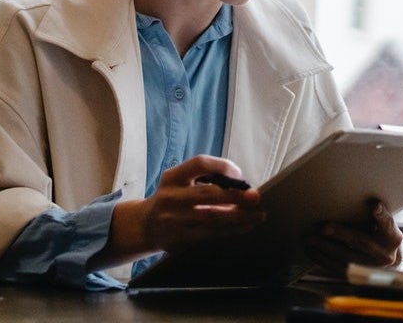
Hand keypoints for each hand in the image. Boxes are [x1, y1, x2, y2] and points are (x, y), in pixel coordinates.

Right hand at [97, 155, 264, 266]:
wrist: (144, 226)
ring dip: (239, 216)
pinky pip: (211, 233)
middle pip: (208, 193)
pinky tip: (246, 225)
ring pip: (212, 217)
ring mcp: (173, 219)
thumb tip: (242, 187)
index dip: (222, 167)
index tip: (239, 175)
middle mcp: (170, 196)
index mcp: (172, 177)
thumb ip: (205, 180)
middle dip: (236, 195)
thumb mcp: (179, 182)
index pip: (200, 164)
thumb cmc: (173, 199)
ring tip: (258, 214)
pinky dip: (231, 229)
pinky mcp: (179, 238)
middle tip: (256, 197)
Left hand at [303, 198, 402, 275]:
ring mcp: (371, 268)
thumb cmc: (381, 235)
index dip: (381, 215)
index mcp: (392, 237)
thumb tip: (349, 200)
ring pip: (346, 259)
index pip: (387, 224)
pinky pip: (338, 269)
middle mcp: (384, 254)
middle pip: (362, 242)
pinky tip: (311, 250)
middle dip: (341, 234)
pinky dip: (322, 259)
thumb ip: (373, 217)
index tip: (374, 206)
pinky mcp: (358, 277)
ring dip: (325, 248)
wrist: (389, 262)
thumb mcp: (383, 225)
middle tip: (323, 227)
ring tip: (309, 239)